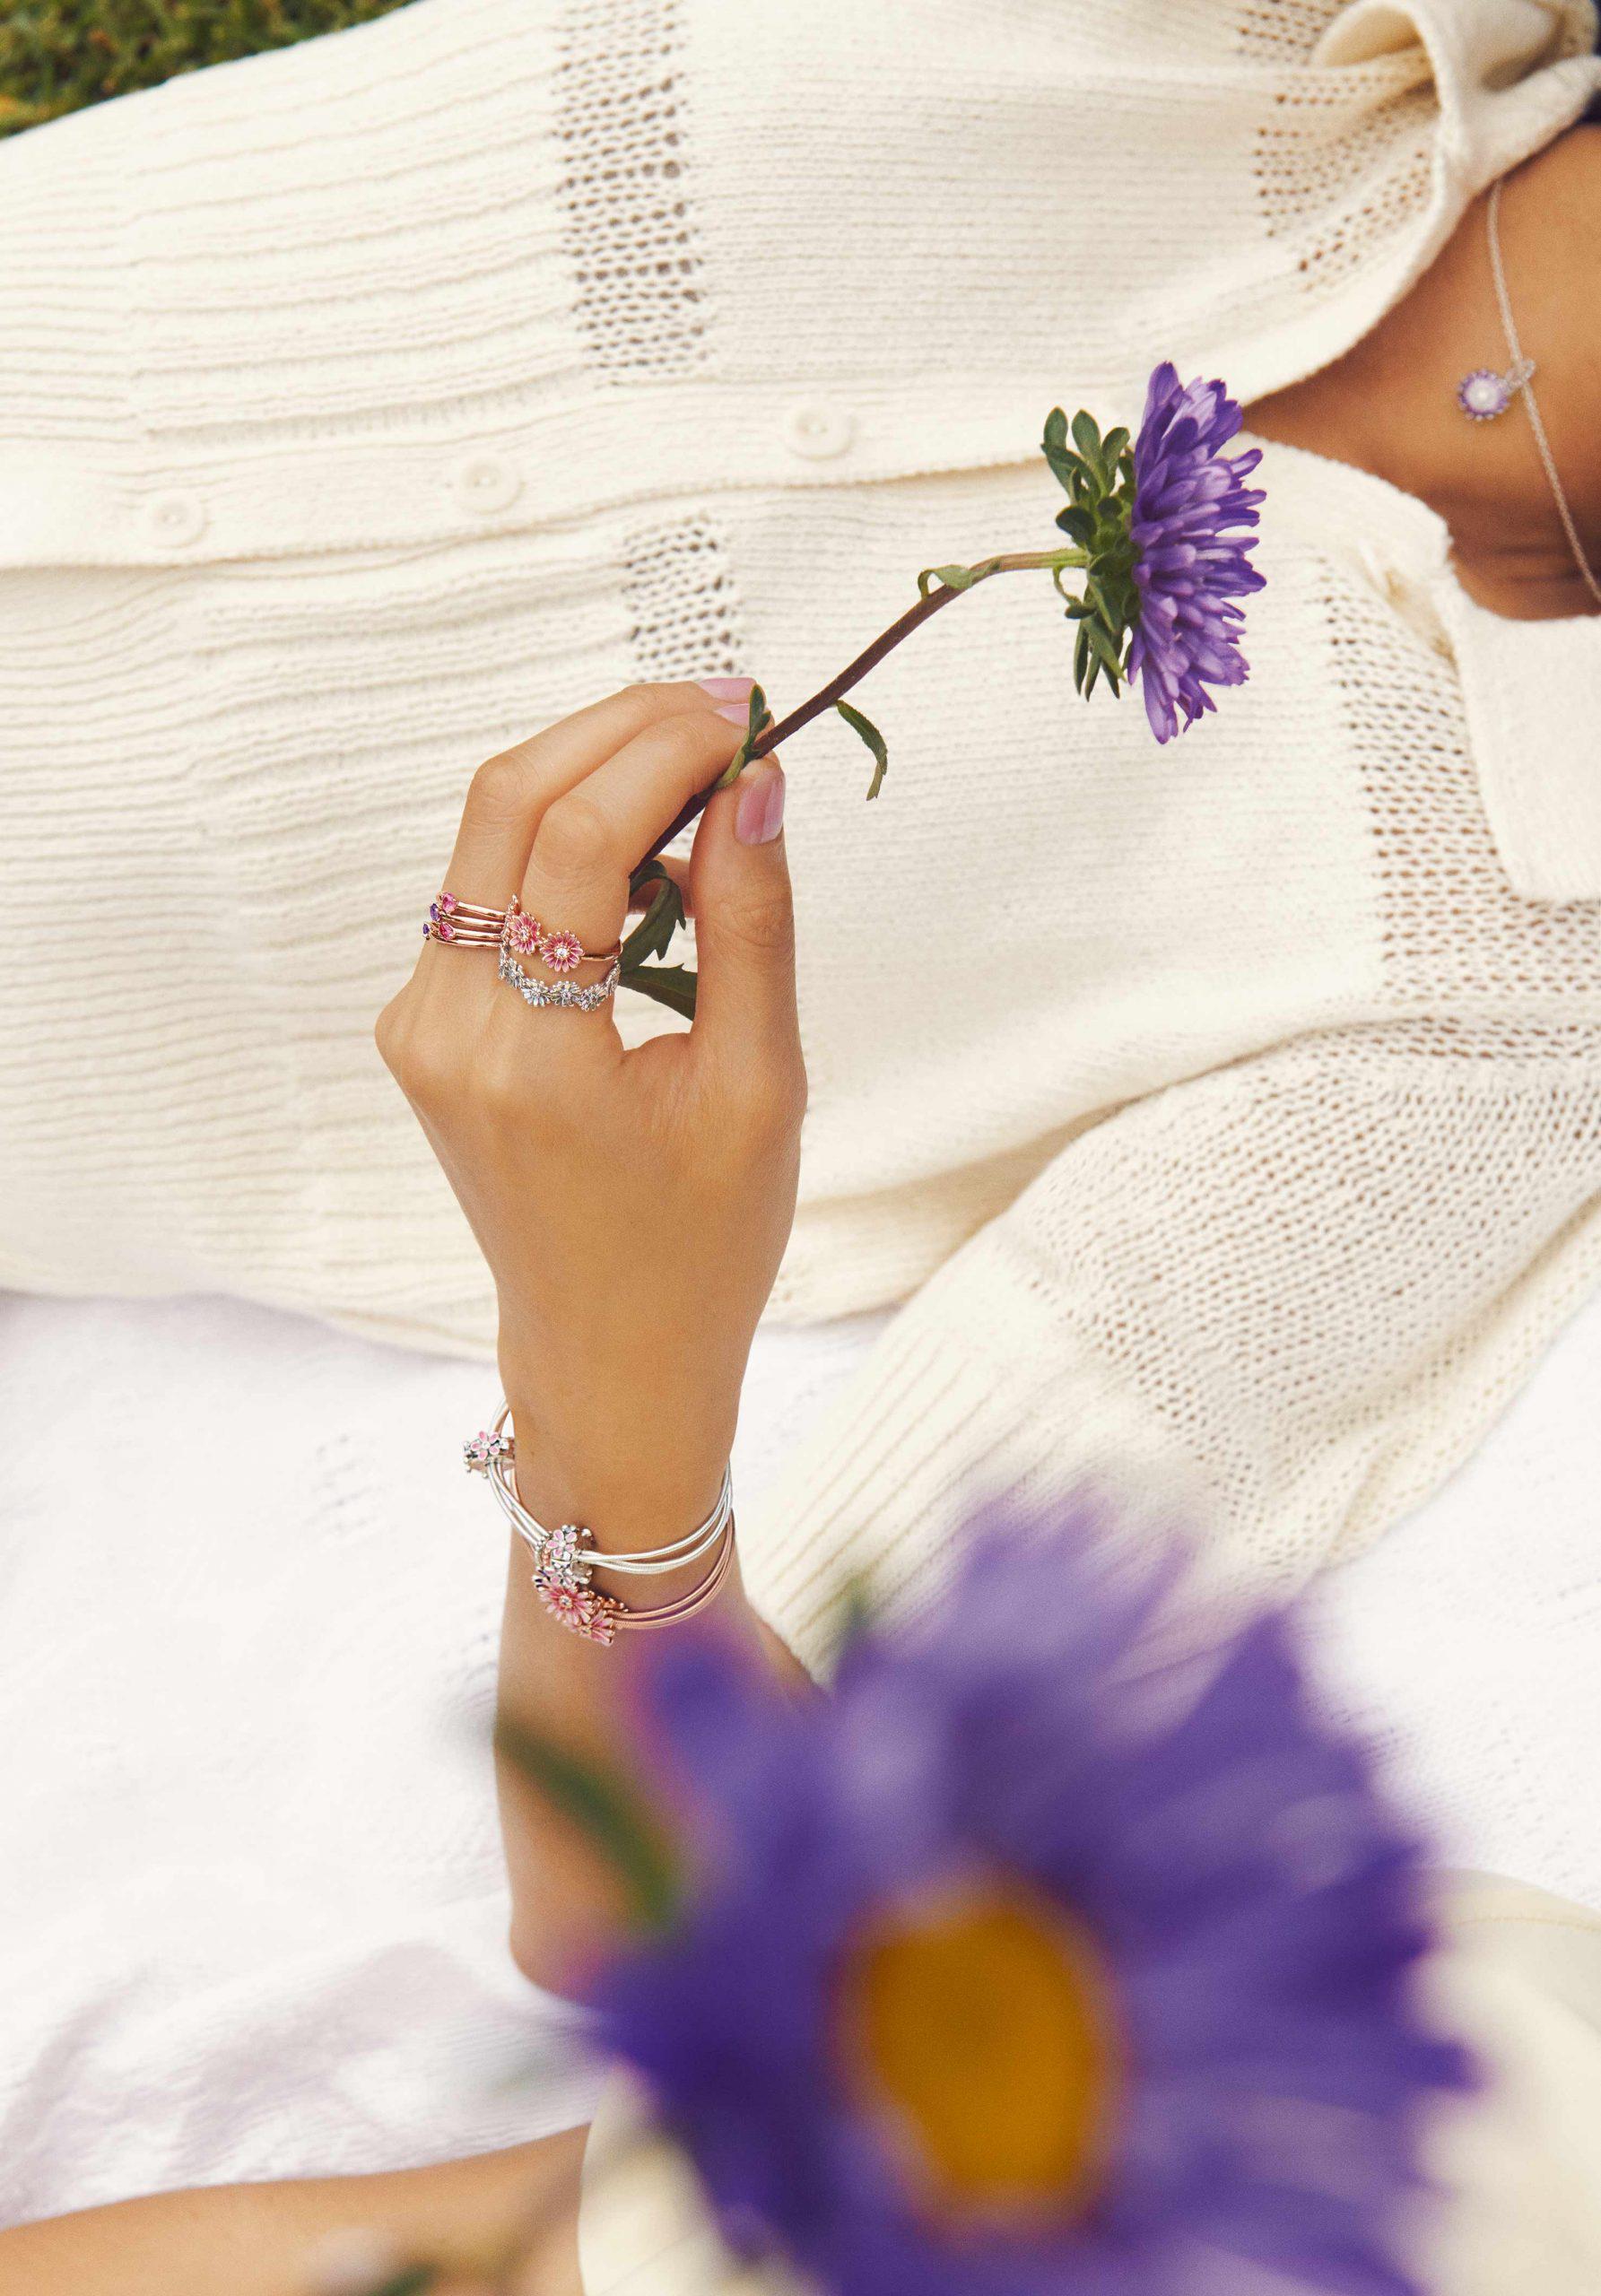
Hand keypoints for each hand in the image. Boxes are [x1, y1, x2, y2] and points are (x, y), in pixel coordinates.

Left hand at [376, 681, 802, 1542]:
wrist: (610, 1353)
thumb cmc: (701, 1248)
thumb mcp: (760, 1091)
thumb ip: (752, 926)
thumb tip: (757, 781)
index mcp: (532, 1061)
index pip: (577, 837)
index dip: (666, 750)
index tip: (747, 716)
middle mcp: (449, 1031)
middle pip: (506, 802)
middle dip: (619, 731)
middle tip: (724, 711)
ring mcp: (421, 1027)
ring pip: (486, 834)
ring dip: (589, 776)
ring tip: (703, 775)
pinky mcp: (424, 1027)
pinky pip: (485, 890)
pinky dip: (562, 842)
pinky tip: (646, 854)